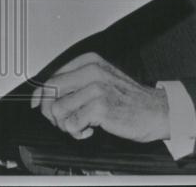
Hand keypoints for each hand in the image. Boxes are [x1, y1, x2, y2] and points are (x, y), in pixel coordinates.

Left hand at [30, 52, 169, 142]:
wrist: (157, 111)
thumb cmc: (129, 99)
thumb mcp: (102, 80)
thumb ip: (75, 83)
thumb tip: (43, 96)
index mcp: (89, 61)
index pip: (52, 77)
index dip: (41, 95)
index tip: (38, 105)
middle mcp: (91, 71)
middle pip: (50, 92)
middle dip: (51, 111)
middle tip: (65, 120)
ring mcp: (96, 88)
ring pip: (58, 110)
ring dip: (66, 125)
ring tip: (81, 126)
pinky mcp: (100, 107)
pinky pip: (71, 124)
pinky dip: (77, 133)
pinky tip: (89, 131)